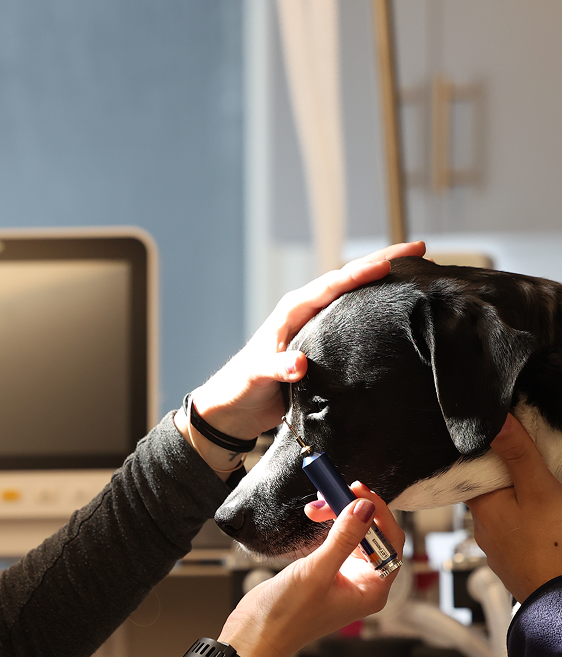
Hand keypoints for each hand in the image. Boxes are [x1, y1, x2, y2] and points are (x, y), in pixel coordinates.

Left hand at [175, 242, 425, 474]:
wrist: (236, 408)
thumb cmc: (242, 386)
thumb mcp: (257, 375)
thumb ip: (276, 368)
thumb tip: (298, 364)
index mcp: (293, 310)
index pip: (332, 284)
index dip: (361, 272)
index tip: (390, 263)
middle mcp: (308, 312)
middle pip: (351, 280)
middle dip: (384, 262)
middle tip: (420, 248)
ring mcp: (319, 328)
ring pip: (357, 298)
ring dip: (386, 283)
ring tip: (420, 270)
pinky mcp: (326, 346)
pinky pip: (357, 322)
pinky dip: (378, 310)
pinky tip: (401, 308)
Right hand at [218, 486, 402, 656]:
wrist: (255, 634)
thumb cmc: (286, 617)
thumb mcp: (316, 572)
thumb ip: (344, 538)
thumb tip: (366, 508)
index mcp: (372, 590)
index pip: (391, 542)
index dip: (377, 512)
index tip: (358, 490)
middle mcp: (363, 585)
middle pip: (373, 535)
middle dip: (352, 511)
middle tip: (331, 493)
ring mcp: (344, 579)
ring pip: (353, 536)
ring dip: (337, 516)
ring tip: (315, 507)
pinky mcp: (326, 574)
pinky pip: (336, 542)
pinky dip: (327, 527)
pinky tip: (314, 520)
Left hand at [467, 414, 561, 601]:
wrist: (561, 605)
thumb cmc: (553, 550)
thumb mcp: (538, 491)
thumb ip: (517, 456)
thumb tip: (493, 420)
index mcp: (482, 507)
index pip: (468, 473)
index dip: (479, 455)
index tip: (491, 440)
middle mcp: (484, 529)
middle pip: (489, 493)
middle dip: (505, 478)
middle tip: (527, 465)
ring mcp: (501, 550)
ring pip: (506, 515)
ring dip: (519, 503)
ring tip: (540, 494)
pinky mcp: (518, 565)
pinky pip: (520, 536)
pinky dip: (529, 525)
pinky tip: (546, 524)